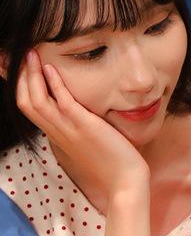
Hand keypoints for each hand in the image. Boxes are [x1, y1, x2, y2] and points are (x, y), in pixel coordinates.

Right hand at [16, 50, 148, 201]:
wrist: (126, 181)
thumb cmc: (113, 163)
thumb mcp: (88, 143)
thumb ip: (79, 129)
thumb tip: (81, 115)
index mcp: (57, 135)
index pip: (28, 109)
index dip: (21, 88)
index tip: (21, 70)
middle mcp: (57, 132)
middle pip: (25, 101)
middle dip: (20, 76)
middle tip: (24, 55)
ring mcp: (69, 129)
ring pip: (36, 100)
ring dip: (31, 75)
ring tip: (32, 54)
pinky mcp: (84, 126)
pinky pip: (62, 102)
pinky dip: (54, 84)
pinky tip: (52, 68)